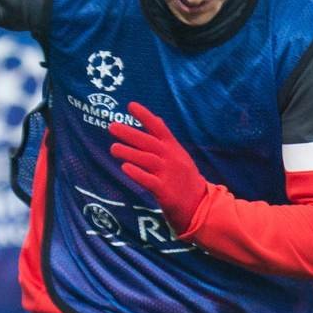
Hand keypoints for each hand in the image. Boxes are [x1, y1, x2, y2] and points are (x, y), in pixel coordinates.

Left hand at [107, 102, 208, 233]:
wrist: (201, 206)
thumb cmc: (185, 180)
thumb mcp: (179, 155)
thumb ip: (166, 138)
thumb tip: (156, 118)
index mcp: (174, 149)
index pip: (159, 128)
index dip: (145, 116)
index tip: (131, 105)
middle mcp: (172, 159)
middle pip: (149, 143)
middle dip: (130, 133)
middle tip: (112, 126)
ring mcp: (169, 175)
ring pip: (147, 160)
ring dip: (129, 152)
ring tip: (113, 148)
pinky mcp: (166, 192)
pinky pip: (150, 181)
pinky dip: (137, 173)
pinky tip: (125, 168)